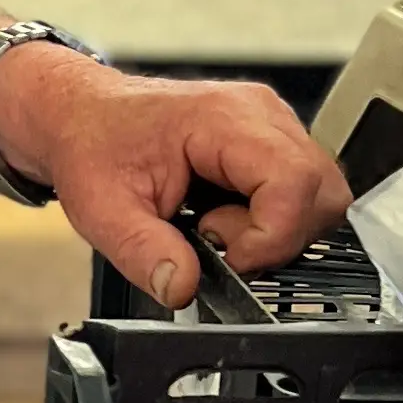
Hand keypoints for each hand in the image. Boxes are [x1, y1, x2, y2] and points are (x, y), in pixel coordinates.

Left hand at [0, 45, 350, 310]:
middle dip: (278, 238)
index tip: (226, 256)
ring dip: (275, 231)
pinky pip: (301, 192)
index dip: (270, 237)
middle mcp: (261, 115)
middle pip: (323, 193)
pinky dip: (269, 220)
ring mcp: (271, 126)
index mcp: (224, 119)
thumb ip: (143, 252)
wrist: (79, 114)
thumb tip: (183, 288)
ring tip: (213, 226)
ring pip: (321, 196)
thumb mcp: (101, 209)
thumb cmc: (92, 143)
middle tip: (215, 241)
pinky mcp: (271, 143)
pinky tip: (222, 215)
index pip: (294, 183)